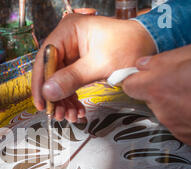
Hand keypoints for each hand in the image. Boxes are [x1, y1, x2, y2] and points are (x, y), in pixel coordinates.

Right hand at [32, 15, 155, 121]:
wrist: (149, 45)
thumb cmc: (129, 46)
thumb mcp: (99, 65)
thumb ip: (72, 78)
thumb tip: (49, 91)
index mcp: (68, 31)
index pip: (45, 58)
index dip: (40, 82)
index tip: (42, 103)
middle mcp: (67, 40)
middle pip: (50, 71)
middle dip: (54, 96)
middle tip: (57, 114)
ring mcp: (72, 52)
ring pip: (58, 80)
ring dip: (62, 100)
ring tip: (69, 115)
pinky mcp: (78, 63)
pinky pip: (68, 82)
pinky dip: (71, 98)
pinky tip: (76, 109)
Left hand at [123, 39, 190, 146]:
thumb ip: (165, 59)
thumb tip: (144, 64)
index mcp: (157, 85)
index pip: (129, 85)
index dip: (137, 78)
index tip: (144, 74)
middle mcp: (161, 109)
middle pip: (150, 97)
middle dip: (161, 88)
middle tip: (185, 78)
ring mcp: (173, 125)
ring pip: (166, 110)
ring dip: (177, 102)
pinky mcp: (187, 138)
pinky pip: (180, 123)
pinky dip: (188, 115)